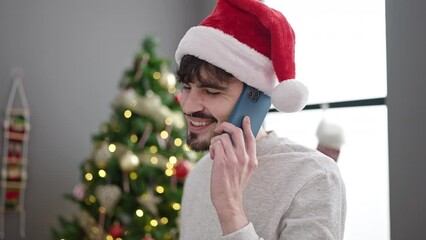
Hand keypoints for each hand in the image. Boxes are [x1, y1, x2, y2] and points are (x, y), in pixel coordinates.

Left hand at [209, 116, 257, 234]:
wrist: (228, 200)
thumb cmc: (234, 184)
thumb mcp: (245, 170)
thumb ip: (244, 156)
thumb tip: (235, 140)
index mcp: (252, 160)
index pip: (251, 138)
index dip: (248, 126)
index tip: (244, 118)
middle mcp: (244, 158)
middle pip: (237, 132)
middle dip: (226, 126)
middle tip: (220, 129)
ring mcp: (233, 160)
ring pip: (223, 137)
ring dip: (216, 140)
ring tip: (214, 149)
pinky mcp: (222, 162)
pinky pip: (216, 144)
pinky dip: (212, 146)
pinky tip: (212, 155)